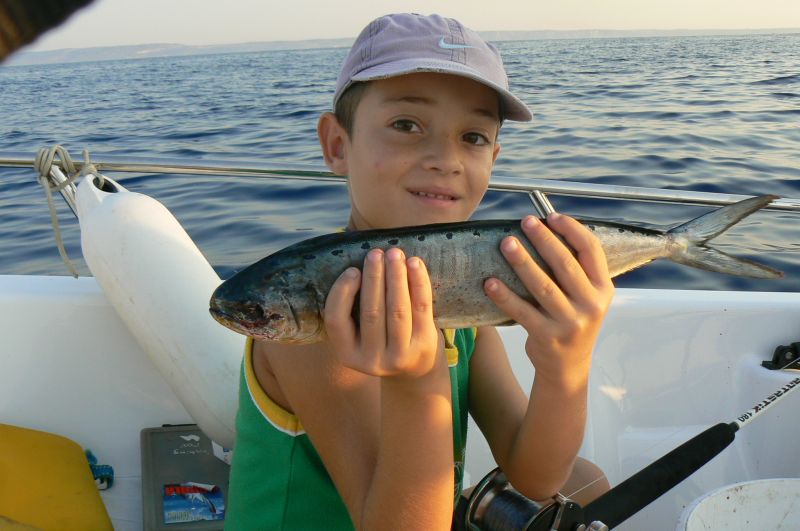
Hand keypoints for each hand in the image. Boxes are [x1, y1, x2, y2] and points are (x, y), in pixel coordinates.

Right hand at [324, 248, 443, 379]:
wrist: (413, 369)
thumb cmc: (379, 339)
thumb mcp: (357, 335)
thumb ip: (351, 309)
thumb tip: (358, 265)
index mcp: (347, 354)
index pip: (337, 320)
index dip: (342, 292)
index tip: (352, 270)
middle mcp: (372, 359)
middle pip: (371, 312)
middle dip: (374, 278)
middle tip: (375, 253)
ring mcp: (400, 355)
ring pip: (397, 310)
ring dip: (396, 277)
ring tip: (395, 253)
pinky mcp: (424, 344)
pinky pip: (421, 308)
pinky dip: (418, 282)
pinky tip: (415, 263)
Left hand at [484, 213, 613, 387]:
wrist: (567, 368)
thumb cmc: (571, 321)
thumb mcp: (586, 297)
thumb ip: (575, 271)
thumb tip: (545, 230)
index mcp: (602, 289)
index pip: (592, 250)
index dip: (572, 230)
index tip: (551, 216)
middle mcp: (591, 305)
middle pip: (565, 265)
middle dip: (544, 239)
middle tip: (524, 222)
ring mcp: (570, 323)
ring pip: (543, 286)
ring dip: (522, 262)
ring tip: (506, 243)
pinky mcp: (547, 337)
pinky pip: (522, 312)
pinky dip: (505, 296)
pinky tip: (490, 283)